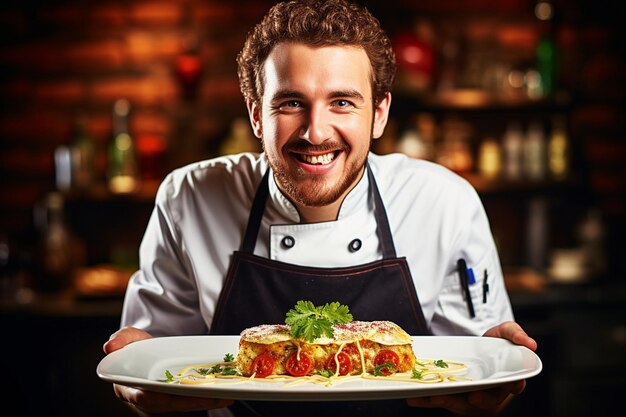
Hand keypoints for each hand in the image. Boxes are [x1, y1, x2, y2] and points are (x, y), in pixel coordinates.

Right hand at [103, 327, 233, 412]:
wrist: (146, 352)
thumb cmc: (135, 347)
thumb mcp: (127, 338)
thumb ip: (121, 340)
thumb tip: (109, 346)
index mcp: (131, 388)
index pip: (143, 396)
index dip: (157, 397)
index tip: (172, 394)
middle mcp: (149, 399)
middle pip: (172, 404)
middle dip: (194, 401)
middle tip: (215, 395)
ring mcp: (165, 401)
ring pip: (187, 404)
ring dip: (207, 402)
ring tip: (228, 395)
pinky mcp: (179, 399)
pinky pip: (195, 400)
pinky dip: (210, 398)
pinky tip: (228, 394)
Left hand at [407, 322, 536, 415]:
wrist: (478, 346)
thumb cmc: (496, 342)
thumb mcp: (506, 331)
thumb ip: (516, 334)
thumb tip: (530, 344)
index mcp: (509, 379)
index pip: (511, 387)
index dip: (504, 389)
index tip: (495, 387)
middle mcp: (492, 393)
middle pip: (484, 402)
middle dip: (469, 402)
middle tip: (456, 398)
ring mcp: (473, 398)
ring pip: (460, 405)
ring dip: (443, 402)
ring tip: (426, 396)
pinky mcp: (456, 398)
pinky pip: (442, 401)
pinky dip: (427, 401)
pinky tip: (412, 397)